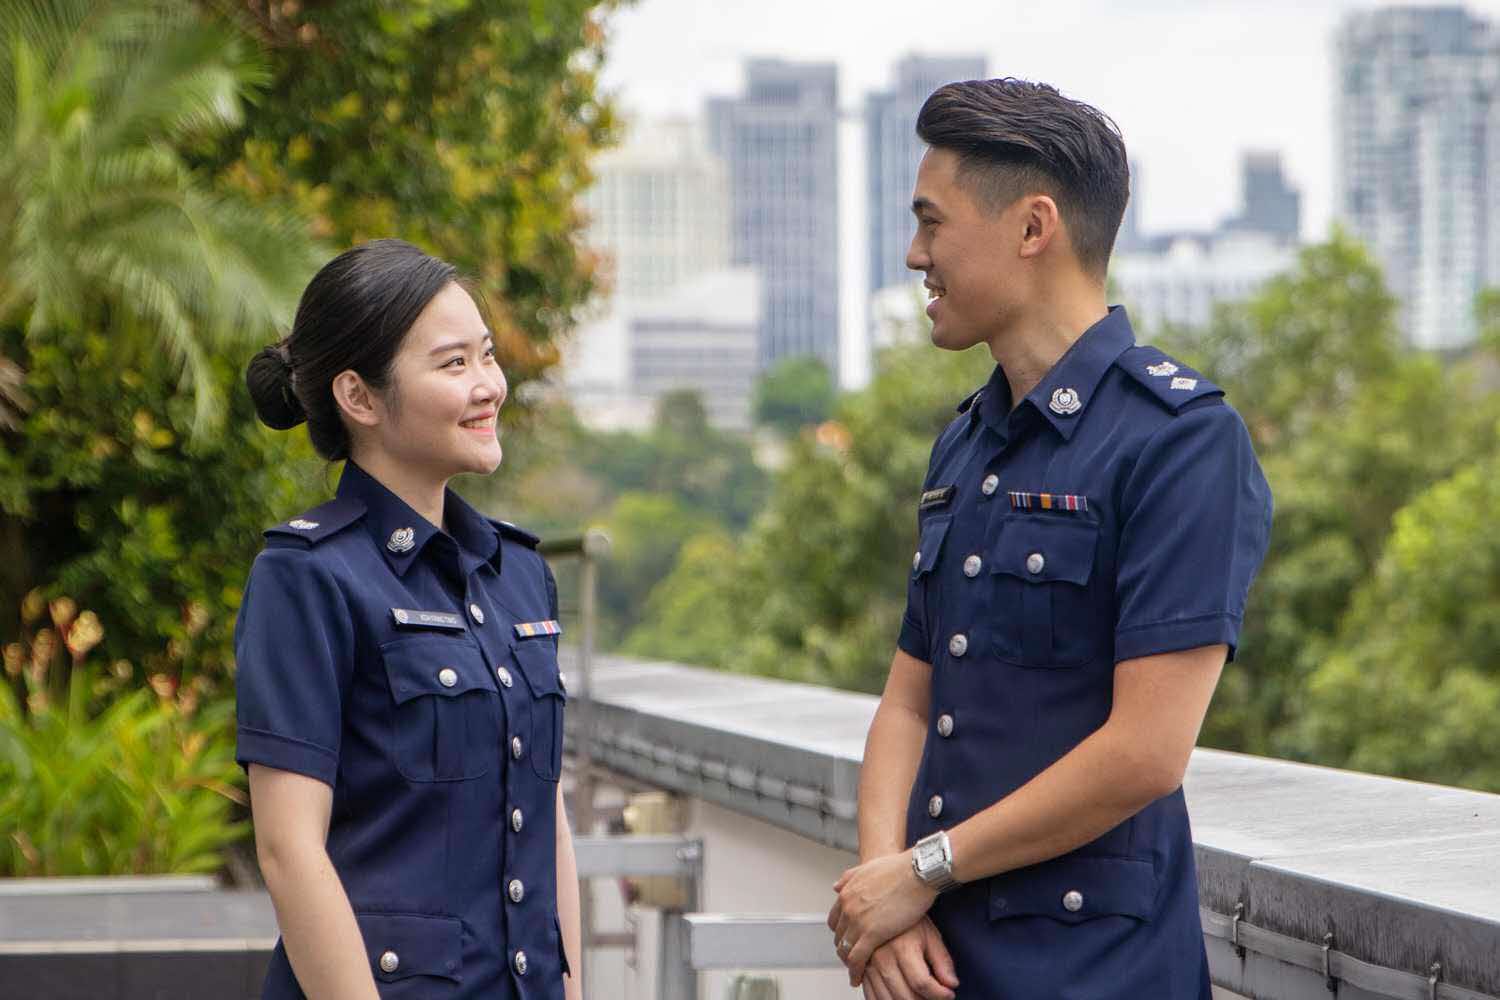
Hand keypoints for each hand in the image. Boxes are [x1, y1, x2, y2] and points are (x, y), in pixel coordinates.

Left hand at [828, 851, 937, 986]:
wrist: (916, 872)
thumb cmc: (899, 869)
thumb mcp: (867, 869)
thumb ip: (849, 878)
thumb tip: (836, 887)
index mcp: (846, 893)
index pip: (835, 920)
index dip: (841, 932)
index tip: (848, 940)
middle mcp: (848, 907)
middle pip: (839, 936)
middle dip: (845, 947)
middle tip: (852, 958)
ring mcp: (858, 921)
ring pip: (845, 949)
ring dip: (848, 962)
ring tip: (854, 971)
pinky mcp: (872, 934)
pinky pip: (857, 958)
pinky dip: (855, 971)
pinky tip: (858, 978)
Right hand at [859, 917, 957, 999]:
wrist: (880, 902)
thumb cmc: (908, 919)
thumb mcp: (930, 935)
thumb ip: (942, 961)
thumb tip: (951, 984)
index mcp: (902, 948)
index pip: (922, 983)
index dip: (939, 994)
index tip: (949, 994)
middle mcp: (883, 958)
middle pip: (905, 996)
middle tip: (935, 997)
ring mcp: (869, 965)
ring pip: (887, 999)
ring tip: (920, 996)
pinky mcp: (862, 969)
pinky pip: (870, 995)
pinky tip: (899, 997)